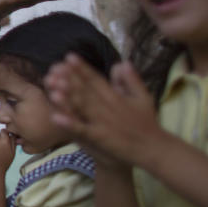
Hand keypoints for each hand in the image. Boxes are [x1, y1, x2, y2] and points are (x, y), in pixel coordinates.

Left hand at [45, 55, 160, 165]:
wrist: (154, 149)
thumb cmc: (147, 123)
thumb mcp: (143, 97)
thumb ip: (132, 80)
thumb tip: (122, 62)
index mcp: (116, 96)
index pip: (96, 79)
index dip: (83, 68)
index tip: (69, 56)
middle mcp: (108, 107)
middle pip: (86, 90)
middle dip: (70, 78)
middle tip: (54, 66)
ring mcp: (103, 122)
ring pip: (83, 107)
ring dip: (68, 96)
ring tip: (53, 85)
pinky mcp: (101, 138)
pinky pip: (82, 130)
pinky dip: (70, 124)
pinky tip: (55, 117)